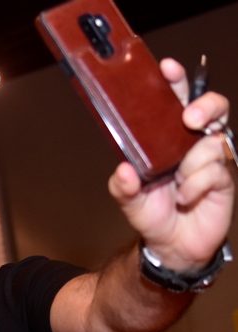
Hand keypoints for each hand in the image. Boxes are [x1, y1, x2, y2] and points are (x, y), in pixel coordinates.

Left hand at [108, 58, 233, 271]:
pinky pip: (214, 170)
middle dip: (204, 106)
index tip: (167, 69)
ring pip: (211, 143)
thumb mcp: (129, 201)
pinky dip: (195, 186)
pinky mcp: (225, 176)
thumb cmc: (153, 214)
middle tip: (189, 120)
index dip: (174, 82)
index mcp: (167, 140)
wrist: (173, 245)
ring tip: (177, 186)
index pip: (174, 103)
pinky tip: (186, 198)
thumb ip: (122, 186)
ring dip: (191, 165)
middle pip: (211, 107)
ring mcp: (211, 158)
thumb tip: (123, 170)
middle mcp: (192, 143)